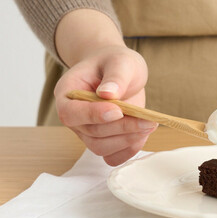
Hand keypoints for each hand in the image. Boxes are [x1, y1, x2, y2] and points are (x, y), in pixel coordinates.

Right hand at [53, 45, 154, 165]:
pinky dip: (128, 150)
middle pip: (91, 132)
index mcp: (67, 93)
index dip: (92, 115)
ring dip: (127, 140)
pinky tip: (142, 134)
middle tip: (148, 120)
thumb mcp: (120, 61)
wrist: (118, 71)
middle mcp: (73, 116)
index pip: (70, 113)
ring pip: (101, 147)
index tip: (118, 110)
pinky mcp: (102, 141)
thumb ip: (115, 76)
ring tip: (149, 124)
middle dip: (121, 128)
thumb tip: (108, 94)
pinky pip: (111, 156)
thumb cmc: (114, 63)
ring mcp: (86, 131)